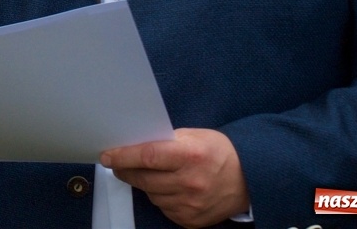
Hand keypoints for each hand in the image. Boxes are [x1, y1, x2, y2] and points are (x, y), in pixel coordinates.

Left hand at [101, 128, 249, 228]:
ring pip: (152, 195)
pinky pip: (164, 209)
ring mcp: (191, 205)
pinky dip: (160, 198)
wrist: (249, 180)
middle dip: (125, 171)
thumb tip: (133, 145)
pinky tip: (167, 188)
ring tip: (149, 174)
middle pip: (144, 179)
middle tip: (116, 164)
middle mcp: (191, 182)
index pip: (148, 156)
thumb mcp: (194, 136)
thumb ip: (165, 141)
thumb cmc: (218, 152)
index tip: (107, 156)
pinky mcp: (192, 221)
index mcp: (191, 155)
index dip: (123, 156)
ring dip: (145, 185)